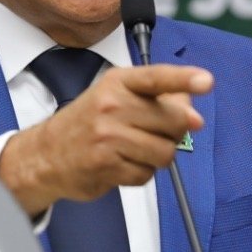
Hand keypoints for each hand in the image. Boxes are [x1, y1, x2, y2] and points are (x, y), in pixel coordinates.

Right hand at [0, 64, 211, 215]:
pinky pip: (146, 174)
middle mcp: (111, 105)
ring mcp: (107, 136)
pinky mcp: (105, 164)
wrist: (45, 154)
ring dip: (158, 157)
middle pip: (173, 121)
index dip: (184, 79)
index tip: (206, 81)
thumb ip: (155, 98)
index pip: (156, 78)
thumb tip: (191, 111)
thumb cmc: (88, 123)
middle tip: (157, 133)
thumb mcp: (115, 97)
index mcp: (118, 83)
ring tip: (136, 151)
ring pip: (164, 152)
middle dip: (175, 132)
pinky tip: (122, 164)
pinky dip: (140, 173)